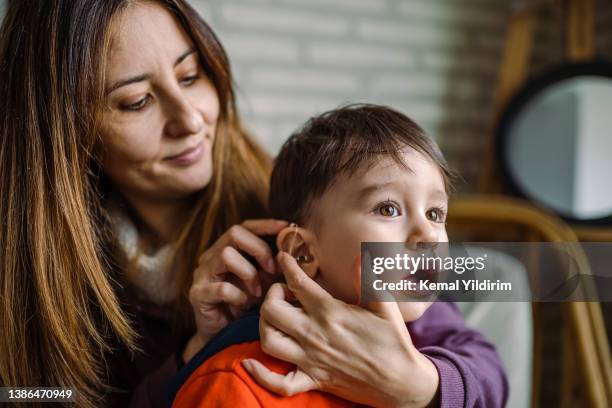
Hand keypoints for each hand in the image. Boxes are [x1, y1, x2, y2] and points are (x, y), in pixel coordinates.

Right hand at [183, 219, 287, 361]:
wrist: (222, 336)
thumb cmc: (245, 306)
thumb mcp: (263, 282)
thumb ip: (272, 267)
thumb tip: (295, 254)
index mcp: (225, 249)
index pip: (244, 226)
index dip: (265, 225)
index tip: (287, 227)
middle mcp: (210, 257)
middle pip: (234, 233)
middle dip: (259, 248)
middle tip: (272, 268)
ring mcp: (202, 274)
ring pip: (226, 255)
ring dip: (249, 273)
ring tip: (258, 292)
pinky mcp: (198, 294)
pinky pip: (222, 287)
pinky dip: (239, 296)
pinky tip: (244, 304)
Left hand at [242, 252, 438, 407]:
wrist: (402, 383)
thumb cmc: (394, 342)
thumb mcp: (384, 305)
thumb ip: (368, 279)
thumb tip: (361, 254)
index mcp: (332, 313)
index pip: (299, 284)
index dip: (287, 266)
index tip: (283, 257)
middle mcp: (315, 335)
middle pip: (272, 311)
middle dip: (270, 296)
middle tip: (282, 292)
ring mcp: (311, 360)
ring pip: (268, 341)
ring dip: (264, 326)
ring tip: (274, 318)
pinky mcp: (313, 380)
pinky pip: (279, 383)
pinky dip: (260, 374)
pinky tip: (250, 362)